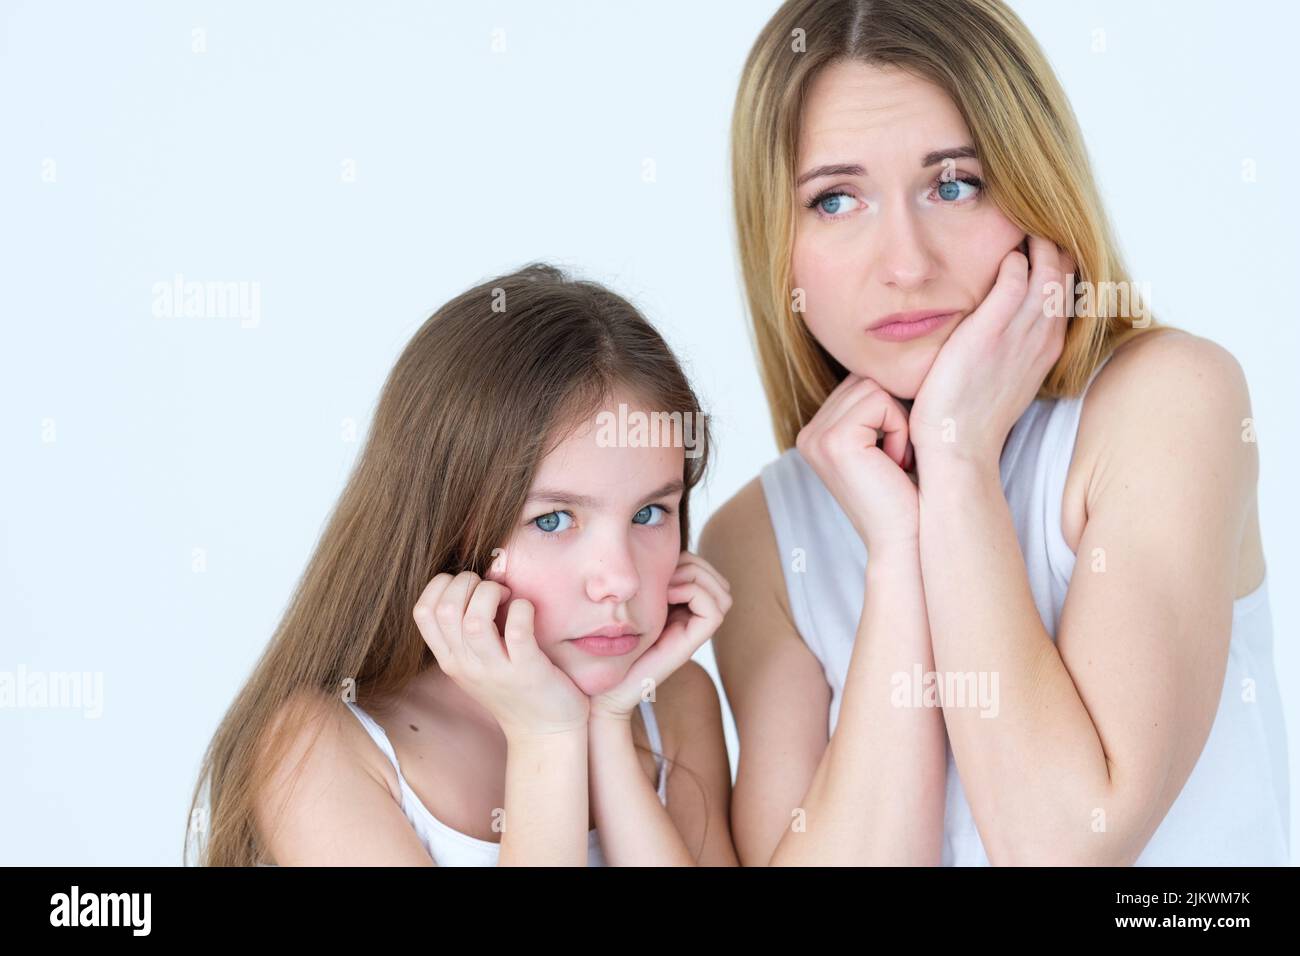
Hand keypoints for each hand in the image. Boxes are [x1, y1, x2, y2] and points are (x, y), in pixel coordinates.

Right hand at [413, 571, 589, 739]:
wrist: (544, 732)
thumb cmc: (512, 688)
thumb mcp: (474, 664)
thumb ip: (462, 633)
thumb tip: (466, 585)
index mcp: (450, 659)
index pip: (422, 612)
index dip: (441, 586)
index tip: (468, 587)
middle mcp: (466, 665)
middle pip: (445, 609)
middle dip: (467, 583)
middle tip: (492, 589)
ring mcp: (495, 670)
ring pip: (474, 621)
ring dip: (491, 594)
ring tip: (507, 597)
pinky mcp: (527, 671)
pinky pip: (517, 631)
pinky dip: (521, 610)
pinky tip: (527, 610)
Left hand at [589, 552, 731, 719]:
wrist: (599, 690)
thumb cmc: (600, 649)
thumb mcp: (616, 605)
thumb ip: (633, 582)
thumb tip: (642, 552)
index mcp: (675, 608)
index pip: (704, 571)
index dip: (687, 557)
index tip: (657, 562)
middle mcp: (687, 619)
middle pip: (716, 579)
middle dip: (694, 564)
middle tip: (663, 572)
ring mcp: (690, 632)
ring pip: (722, 592)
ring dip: (696, 576)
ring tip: (665, 584)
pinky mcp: (688, 646)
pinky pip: (714, 611)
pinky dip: (695, 593)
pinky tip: (666, 595)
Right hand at [795, 373, 918, 553]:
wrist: (906, 540)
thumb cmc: (906, 495)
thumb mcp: (882, 443)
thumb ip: (873, 406)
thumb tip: (895, 360)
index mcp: (815, 433)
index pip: (859, 383)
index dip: (889, 410)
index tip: (892, 456)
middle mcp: (808, 434)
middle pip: (865, 379)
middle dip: (893, 414)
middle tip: (895, 461)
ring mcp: (816, 437)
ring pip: (874, 387)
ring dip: (899, 422)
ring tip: (894, 463)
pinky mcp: (835, 440)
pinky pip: (881, 402)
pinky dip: (899, 430)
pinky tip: (894, 464)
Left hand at [909, 234, 1071, 473]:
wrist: (957, 447)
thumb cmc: (970, 414)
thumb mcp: (1004, 375)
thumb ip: (1009, 344)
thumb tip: (1002, 327)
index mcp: (1046, 346)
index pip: (1065, 288)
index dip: (1056, 260)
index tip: (1038, 239)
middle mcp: (1041, 337)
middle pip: (1064, 273)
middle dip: (1053, 243)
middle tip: (1033, 221)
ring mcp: (1019, 334)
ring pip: (1048, 271)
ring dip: (1039, 243)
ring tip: (1023, 225)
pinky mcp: (989, 332)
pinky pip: (1015, 279)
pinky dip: (1015, 260)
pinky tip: (1004, 254)